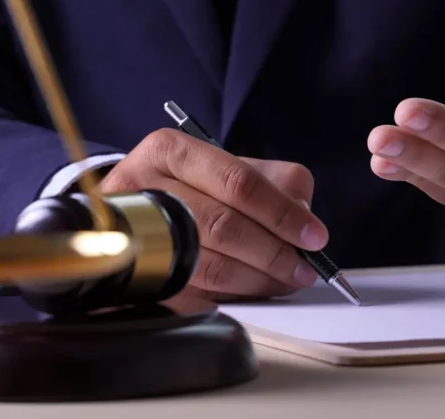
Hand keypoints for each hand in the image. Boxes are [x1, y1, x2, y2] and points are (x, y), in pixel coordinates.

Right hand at [99, 129, 325, 300]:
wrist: (129, 212)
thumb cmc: (190, 187)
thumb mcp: (228, 167)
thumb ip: (275, 183)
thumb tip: (304, 218)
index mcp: (171, 150)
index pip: (238, 182)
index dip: (281, 212)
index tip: (314, 236)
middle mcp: (144, 187)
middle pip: (223, 225)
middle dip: (274, 252)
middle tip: (303, 268)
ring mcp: (135, 233)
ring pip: (209, 263)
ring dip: (258, 279)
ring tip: (286, 280)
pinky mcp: (136, 273)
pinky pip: (195, 292)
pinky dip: (233, 294)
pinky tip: (254, 290)